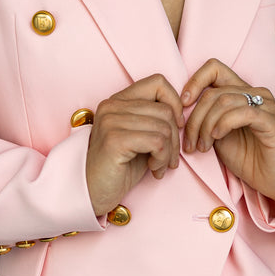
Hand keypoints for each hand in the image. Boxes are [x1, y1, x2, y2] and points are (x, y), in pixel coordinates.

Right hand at [86, 74, 184, 216]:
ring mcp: (111, 121)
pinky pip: (157, 142)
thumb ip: (155, 120)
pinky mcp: (114, 140)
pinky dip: (162, 158)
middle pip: (165, 110)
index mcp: (118, 100)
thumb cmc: (119, 167)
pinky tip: (154, 169)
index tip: (175, 127)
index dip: (174, 103)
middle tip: (168, 159)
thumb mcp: (140, 137)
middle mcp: (112, 106)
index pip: (157, 82)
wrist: (91, 193)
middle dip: (174, 138)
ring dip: (169, 152)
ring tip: (159, 166)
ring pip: (164, 127)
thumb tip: (182, 115)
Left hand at [182, 59, 274, 207]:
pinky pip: (243, 113)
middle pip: (213, 92)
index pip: (214, 68)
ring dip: (206, 125)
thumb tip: (179, 109)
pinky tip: (217, 138)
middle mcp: (255, 93)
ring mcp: (266, 105)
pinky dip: (224, 124)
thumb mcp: (217, 134)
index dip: (194, 81)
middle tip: (189, 142)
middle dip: (195, 118)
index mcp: (241, 91)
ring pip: (224, 101)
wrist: (274, 181)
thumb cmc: (247, 157)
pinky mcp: (272, 121)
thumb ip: (204, 117)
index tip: (183, 105)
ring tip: (202, 146)